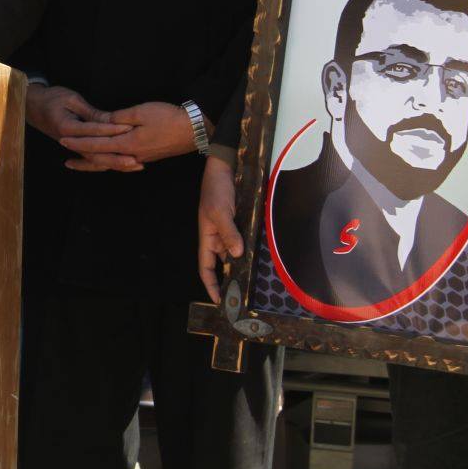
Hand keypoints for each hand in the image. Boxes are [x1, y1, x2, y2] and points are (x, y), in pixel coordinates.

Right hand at [25, 85, 136, 170]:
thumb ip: (90, 112)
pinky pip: (93, 160)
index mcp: (68, 128)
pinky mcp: (76, 148)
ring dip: (115, 164)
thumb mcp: (71, 99)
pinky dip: (108, 164)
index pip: (94, 130)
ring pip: (96, 161)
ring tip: (135, 166)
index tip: (129, 128)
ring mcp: (73, 147)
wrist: (32, 106)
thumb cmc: (52, 99)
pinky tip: (122, 166)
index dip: (112, 129)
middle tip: (136, 159)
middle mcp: (70, 142)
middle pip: (96, 154)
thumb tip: (109, 118)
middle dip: (117, 158)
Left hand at [59, 101, 198, 169]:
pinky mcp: (148, 157)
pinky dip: (110, 163)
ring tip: (81, 164)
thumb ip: (118, 118)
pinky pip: (122, 162)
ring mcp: (140, 158)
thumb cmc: (169, 117)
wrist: (195, 129)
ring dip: (94, 164)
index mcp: (128, 144)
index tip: (63, 141)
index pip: (97, 145)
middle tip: (65, 160)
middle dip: (82, 159)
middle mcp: (132, 155)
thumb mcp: (141, 111)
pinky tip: (107, 162)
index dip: (79, 143)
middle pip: (101, 160)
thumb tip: (102, 122)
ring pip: (112, 164)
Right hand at [198, 155, 242, 303]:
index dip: (211, 285)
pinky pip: (245, 241)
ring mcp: (231, 231)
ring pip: (236, 254)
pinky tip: (261, 259)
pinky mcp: (242, 224)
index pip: (206, 267)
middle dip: (231, 279)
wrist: (225, 167)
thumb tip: (237, 254)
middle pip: (223, 264)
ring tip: (254, 282)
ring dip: (243, 265)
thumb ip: (229, 233)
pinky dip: (251, 251)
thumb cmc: (216, 189)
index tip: (219, 301)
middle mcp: (218, 238)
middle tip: (243, 296)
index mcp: (207, 237)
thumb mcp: (220, 211)